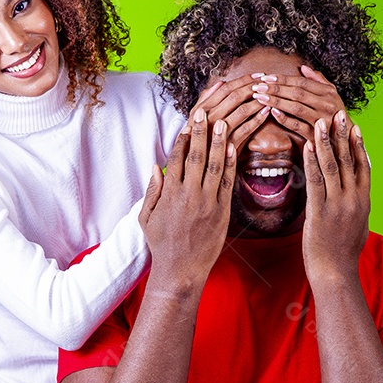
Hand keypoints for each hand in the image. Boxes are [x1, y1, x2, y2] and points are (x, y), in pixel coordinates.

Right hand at [139, 107, 235, 292]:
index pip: (176, 159)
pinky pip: (228, 183)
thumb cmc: (162, 244)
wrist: (181, 270)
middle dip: (201, 132)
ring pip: (214, 166)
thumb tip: (155, 166)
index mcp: (169, 194)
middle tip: (207, 112)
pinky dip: (231, 164)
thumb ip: (152, 190)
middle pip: (196, 157)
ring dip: (220, 142)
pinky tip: (234, 148)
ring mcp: (207, 203)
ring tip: (224, 122)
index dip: (183, 139)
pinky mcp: (222, 212)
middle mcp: (188, 195)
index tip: (188, 122)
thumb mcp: (147, 218)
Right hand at [188, 75, 270, 152]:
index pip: (226, 88)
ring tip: (270, 96)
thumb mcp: (193, 117)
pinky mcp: (228, 145)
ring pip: (242, 111)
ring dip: (258, 102)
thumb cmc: (194, 139)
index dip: (244, 80)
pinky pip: (246, 130)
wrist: (192, 165)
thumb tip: (221, 82)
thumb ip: (205, 99)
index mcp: (202, 109)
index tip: (258, 75)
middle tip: (268, 83)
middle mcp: (209, 118)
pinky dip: (258, 120)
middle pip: (235, 96)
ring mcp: (219, 132)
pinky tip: (266, 113)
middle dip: (254, 87)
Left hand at [249, 65, 344, 141]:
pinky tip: (272, 112)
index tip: (266, 77)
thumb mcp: (332, 94)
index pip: (302, 82)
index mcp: (328, 93)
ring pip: (295, 108)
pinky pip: (297, 126)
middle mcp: (326, 105)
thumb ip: (318, 80)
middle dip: (276, 89)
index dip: (283, 79)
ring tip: (260, 97)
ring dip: (276, 101)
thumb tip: (303, 67)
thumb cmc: (335, 114)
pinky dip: (284, 118)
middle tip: (258, 86)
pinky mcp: (315, 136)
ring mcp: (321, 121)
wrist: (345, 140)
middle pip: (297, 93)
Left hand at [301, 110, 369, 284]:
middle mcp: (354, 199)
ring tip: (320, 120)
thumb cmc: (343, 252)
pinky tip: (307, 145)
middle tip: (338, 112)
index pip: (363, 165)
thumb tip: (356, 193)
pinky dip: (311, 160)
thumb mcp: (357, 225)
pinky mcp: (320, 212)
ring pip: (332, 166)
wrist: (335, 274)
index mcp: (364, 200)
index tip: (354, 124)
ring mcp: (338, 204)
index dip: (358, 143)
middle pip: (349, 160)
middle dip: (342, 134)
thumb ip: (357, 206)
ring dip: (326, 140)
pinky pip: (315, 181)